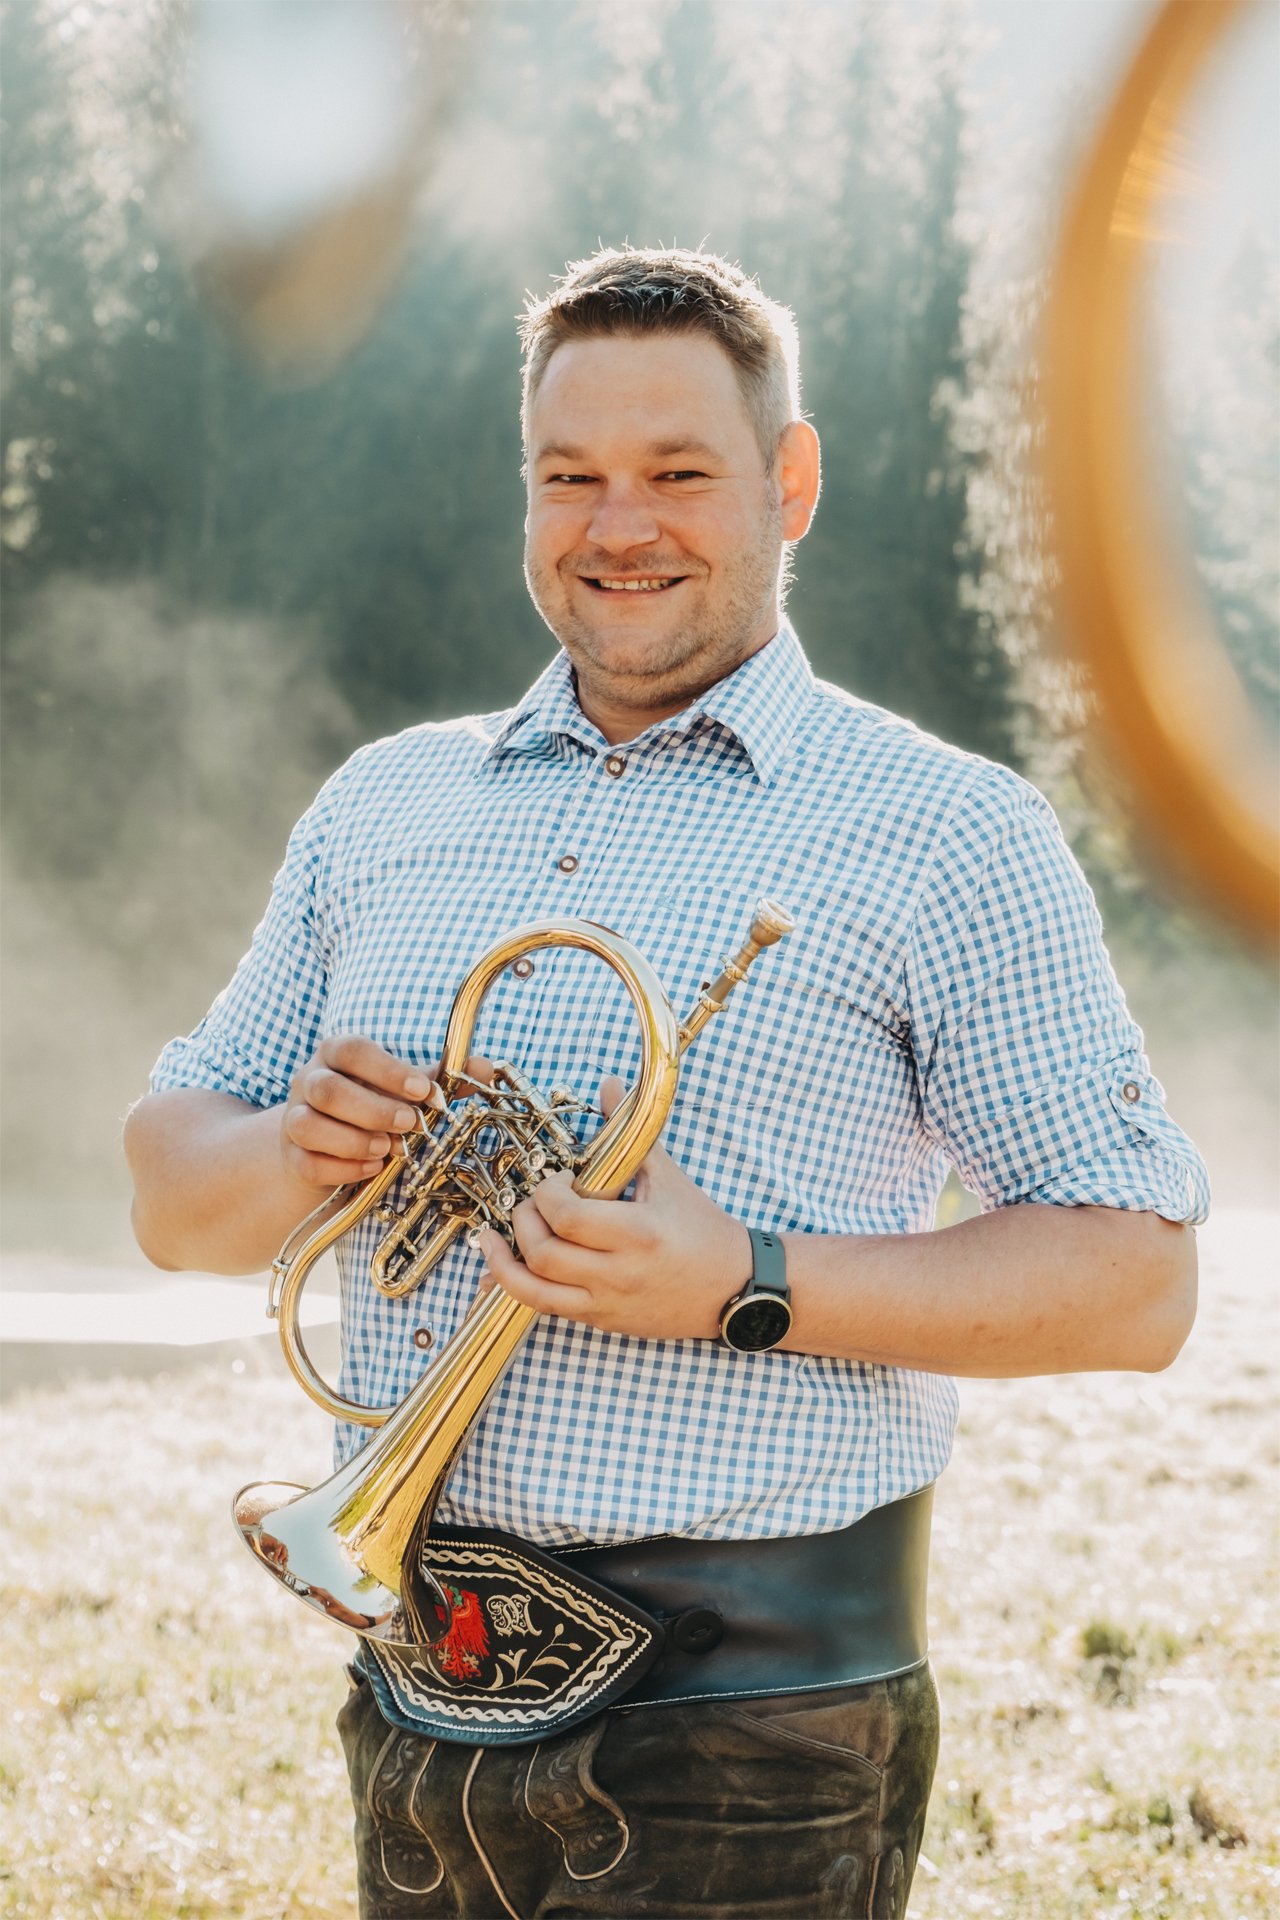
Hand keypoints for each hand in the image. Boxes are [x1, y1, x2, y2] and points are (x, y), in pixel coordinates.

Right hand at [280, 1035, 460, 1191]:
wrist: (325, 1143)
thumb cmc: (369, 1106)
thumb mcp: (402, 1089)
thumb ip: (439, 1078)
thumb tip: (484, 1067)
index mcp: (336, 1054)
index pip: (353, 1050)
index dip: (388, 1071)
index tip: (423, 1091)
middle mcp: (309, 1081)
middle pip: (328, 1090)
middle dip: (373, 1111)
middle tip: (409, 1125)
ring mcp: (294, 1119)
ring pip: (309, 1127)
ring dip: (355, 1141)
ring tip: (388, 1150)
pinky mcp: (292, 1156)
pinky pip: (308, 1163)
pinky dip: (344, 1169)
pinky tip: (371, 1169)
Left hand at [476, 1078, 751, 1339]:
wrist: (736, 1288)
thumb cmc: (703, 1228)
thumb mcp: (668, 1177)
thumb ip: (630, 1133)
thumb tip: (609, 1085)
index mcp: (638, 1232)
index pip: (568, 1216)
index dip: (546, 1193)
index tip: (555, 1180)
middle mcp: (619, 1273)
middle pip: (544, 1253)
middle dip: (523, 1222)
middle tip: (530, 1203)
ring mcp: (608, 1303)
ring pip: (534, 1292)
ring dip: (503, 1262)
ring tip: (491, 1238)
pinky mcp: (603, 1321)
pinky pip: (546, 1310)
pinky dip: (517, 1288)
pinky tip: (502, 1269)